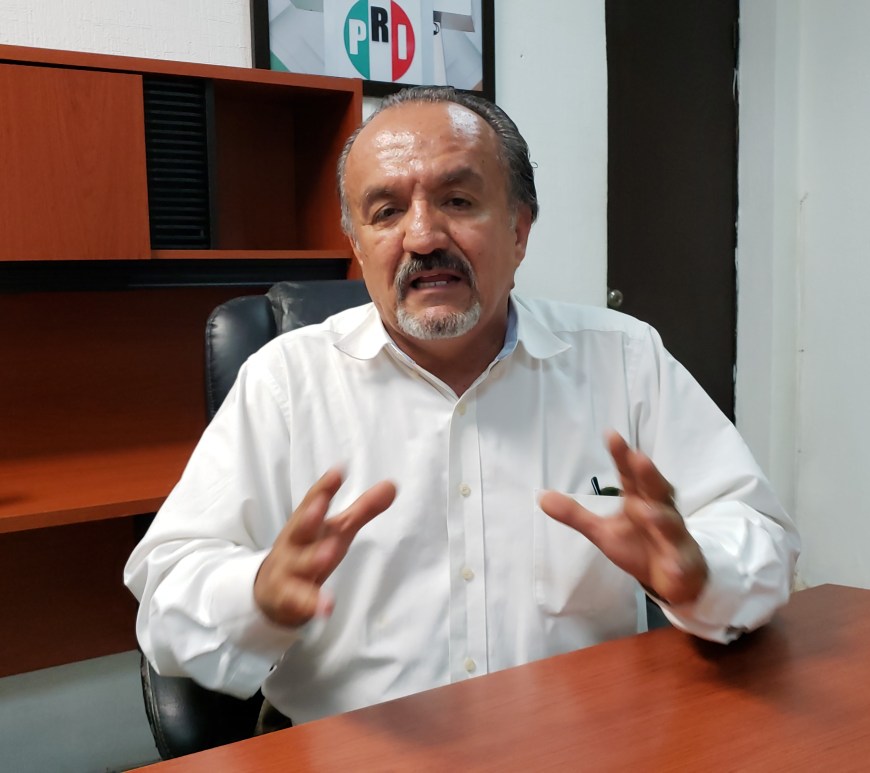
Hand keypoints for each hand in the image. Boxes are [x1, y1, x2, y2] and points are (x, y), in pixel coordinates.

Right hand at [254, 469, 396, 626]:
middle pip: (299, 528)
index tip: (339, 471)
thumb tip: (392, 484)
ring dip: (312, 559)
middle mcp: (293, 543)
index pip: (313, 501)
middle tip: (320, 507)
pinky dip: (311, 603)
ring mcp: (287, 570)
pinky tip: (326, 607)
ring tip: (328, 554)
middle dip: (308, 517)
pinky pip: (298, 600)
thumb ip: (363, 509)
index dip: (324, 487)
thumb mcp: (337, 530)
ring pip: (298, 564)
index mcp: (306, 523)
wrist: (271, 591)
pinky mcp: (287, 598)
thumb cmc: (309, 550)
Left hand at [538, 432, 707, 605]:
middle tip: (638, 458)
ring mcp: (674, 536)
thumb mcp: (602, 532)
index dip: (622, 455)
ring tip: (646, 512)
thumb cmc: (639, 545)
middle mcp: (660, 511)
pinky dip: (677, 563)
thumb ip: (575, 514)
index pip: (630, 474)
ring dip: (660, 517)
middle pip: (656, 490)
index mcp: (640, 499)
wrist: (674, 576)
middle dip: (648, 475)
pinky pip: (680, 562)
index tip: (611, 434)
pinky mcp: (682, 562)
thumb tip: (541, 497)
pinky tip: (672, 566)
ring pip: (670, 524)